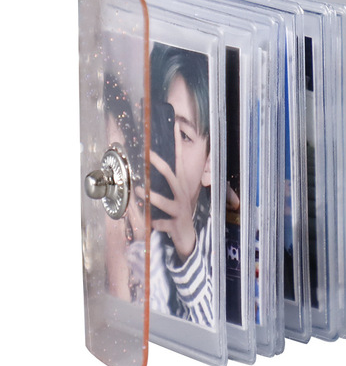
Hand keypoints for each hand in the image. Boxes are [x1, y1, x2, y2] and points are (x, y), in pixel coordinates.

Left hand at [136, 125, 195, 263]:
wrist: (187, 238)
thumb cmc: (176, 213)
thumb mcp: (174, 195)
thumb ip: (165, 180)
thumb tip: (149, 164)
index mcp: (180, 185)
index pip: (178, 160)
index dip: (176, 144)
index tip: (173, 127)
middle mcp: (181, 194)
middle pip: (172, 176)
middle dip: (160, 165)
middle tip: (148, 155)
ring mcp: (179, 210)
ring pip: (166, 202)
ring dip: (153, 197)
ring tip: (139, 190)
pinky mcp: (175, 224)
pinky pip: (163, 224)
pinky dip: (156, 224)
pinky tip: (150, 224)